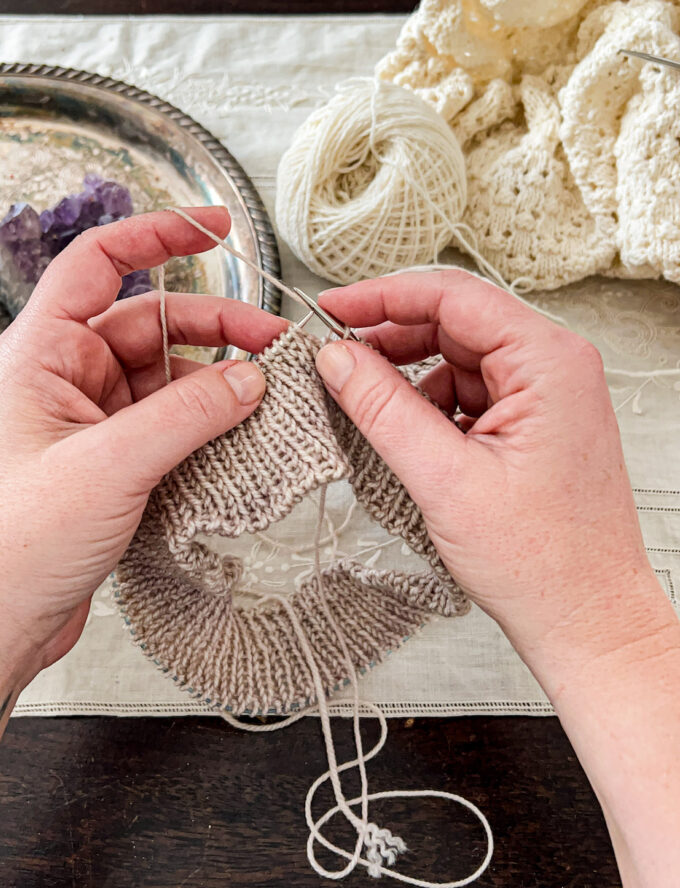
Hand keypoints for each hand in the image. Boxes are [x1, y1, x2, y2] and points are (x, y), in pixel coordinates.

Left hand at [0, 206, 286, 684]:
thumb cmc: (13, 542)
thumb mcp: (109, 466)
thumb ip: (187, 415)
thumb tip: (251, 377)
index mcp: (45, 352)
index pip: (101, 262)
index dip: (160, 234)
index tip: (217, 225)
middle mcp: (70, 376)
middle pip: (156, 323)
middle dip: (218, 328)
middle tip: (276, 346)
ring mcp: (94, 419)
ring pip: (171, 376)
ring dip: (219, 382)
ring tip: (270, 399)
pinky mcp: (114, 461)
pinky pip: (172, 422)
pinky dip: (209, 424)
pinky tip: (243, 436)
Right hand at [315, 271, 679, 887]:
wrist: (586, 622)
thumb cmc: (544, 563)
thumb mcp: (444, 479)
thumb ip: (383, 408)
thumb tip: (337, 358)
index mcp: (548, 362)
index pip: (453, 297)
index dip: (383, 297)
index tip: (332, 307)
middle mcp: (554, 367)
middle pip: (454, 324)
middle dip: (392, 341)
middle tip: (336, 360)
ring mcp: (545, 395)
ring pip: (457, 360)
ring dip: (410, 382)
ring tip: (371, 413)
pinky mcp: (532, 422)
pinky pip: (469, 393)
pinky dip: (431, 410)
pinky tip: (411, 440)